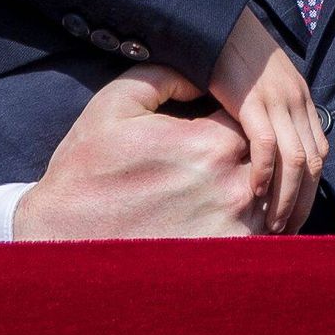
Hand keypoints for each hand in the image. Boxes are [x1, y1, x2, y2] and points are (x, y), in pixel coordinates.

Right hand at [15, 66, 282, 238]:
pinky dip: (249, 226)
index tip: (210, 123)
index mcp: (210, 144)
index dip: (233, 117)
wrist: (65, 241)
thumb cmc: (86, 170)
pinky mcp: (226, 261)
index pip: (251, 117)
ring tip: (214, 190)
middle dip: (246, 154)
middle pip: (267, 159)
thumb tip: (200, 74)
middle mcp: (233, 187)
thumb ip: (166, 76)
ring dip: (253, 190)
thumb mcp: (116, 104)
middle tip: (214, 158)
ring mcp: (235, 229)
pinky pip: (260, 237)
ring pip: (269, 198)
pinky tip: (216, 219)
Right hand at [207, 8, 327, 233]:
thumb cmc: (226, 55)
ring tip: (270, 225)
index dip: (309, 192)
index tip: (294, 219)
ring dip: (285, 198)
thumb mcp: (256, 87)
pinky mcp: (252, 99)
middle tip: (286, 235)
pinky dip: (264, 172)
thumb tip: (262, 154)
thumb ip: (265, 116)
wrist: (213, 16)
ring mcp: (278, 100)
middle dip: (301, 205)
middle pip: (313, 165)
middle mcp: (297, 101)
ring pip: (296, 161)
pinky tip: (253, 192)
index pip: (318, 156)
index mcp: (300, 100)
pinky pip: (267, 144)